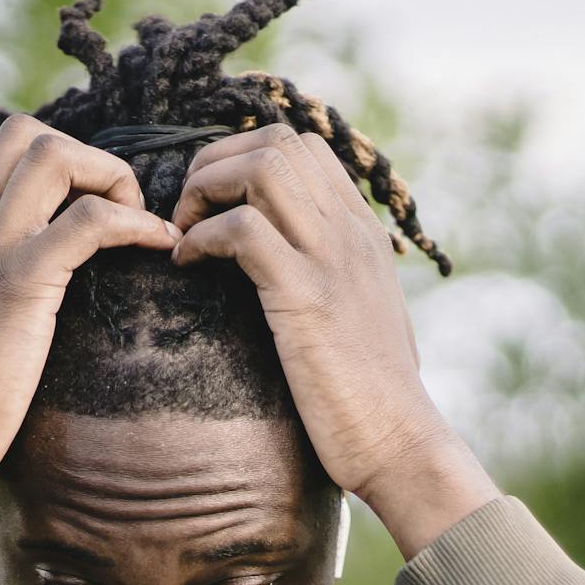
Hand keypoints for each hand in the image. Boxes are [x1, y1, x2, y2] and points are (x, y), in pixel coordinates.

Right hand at [0, 116, 174, 584]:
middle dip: (85, 157)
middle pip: (26, 134)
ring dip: (110, 178)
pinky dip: (136, 223)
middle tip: (116, 213)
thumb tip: (14, 290)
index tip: (88, 211)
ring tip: (136, 224)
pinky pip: (90, 220)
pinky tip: (158, 247)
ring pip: (55, 156)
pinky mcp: (19, 282)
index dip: (54, 164)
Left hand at [170, 123, 497, 555]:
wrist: (399, 443)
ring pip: (262, 168)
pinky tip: (187, 266)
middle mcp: (350, 233)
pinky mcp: (306, 298)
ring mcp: (331, 260)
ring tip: (185, 234)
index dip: (241, 158)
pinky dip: (202, 237)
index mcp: (362, 232)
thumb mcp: (356, 316)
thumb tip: (287, 269)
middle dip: (215, 163)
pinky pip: (243, 230)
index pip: (302, 147)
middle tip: (187, 213)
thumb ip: (329, 277)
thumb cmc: (368, 395)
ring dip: (206, 190)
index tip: (212, 204)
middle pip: (277, 142)